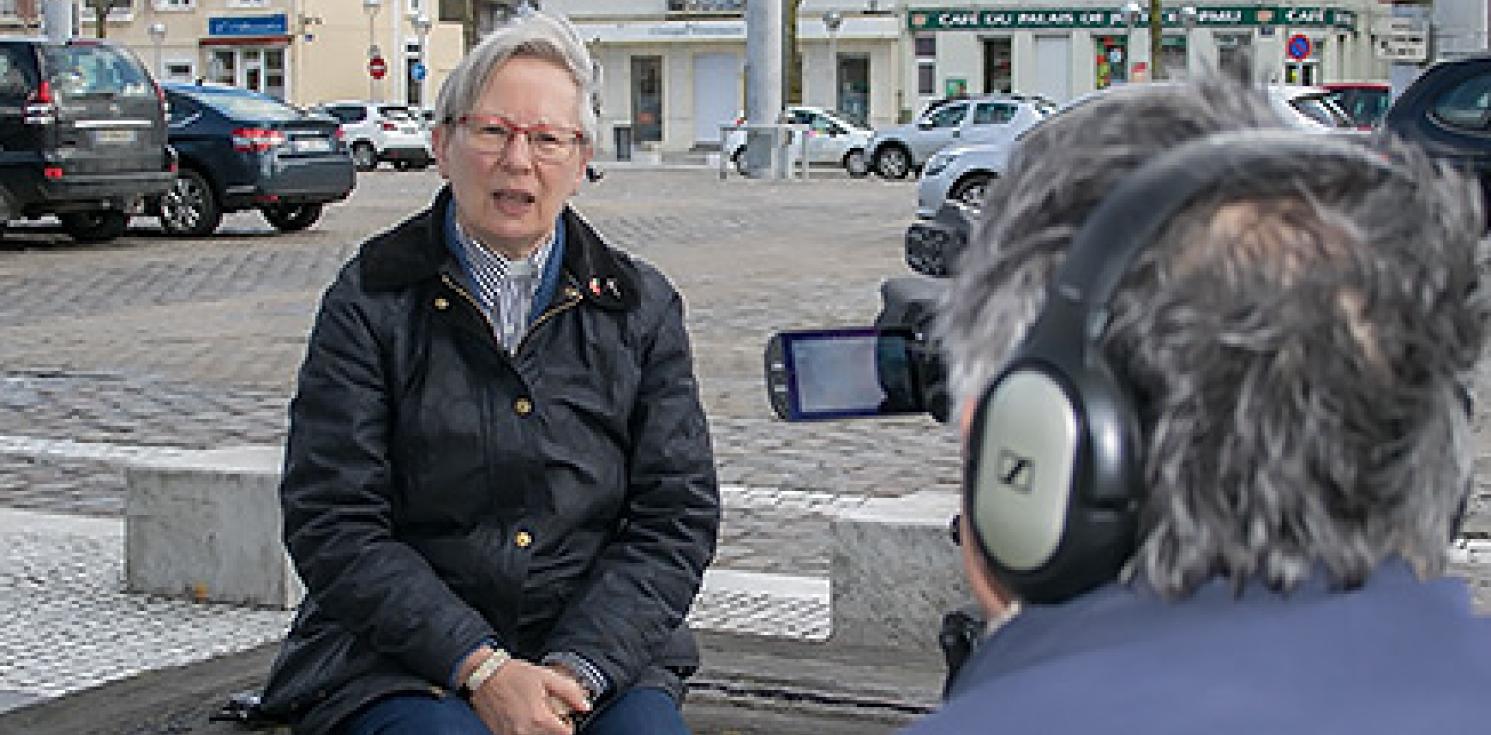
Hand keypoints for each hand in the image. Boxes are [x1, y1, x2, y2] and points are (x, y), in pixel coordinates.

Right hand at [469, 658, 590, 734]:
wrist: (484, 676)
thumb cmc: (514, 674)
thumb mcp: (546, 677)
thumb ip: (570, 692)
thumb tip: (586, 706)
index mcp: (540, 718)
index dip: (568, 726)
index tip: (563, 718)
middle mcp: (525, 732)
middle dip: (554, 730)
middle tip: (550, 717)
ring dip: (540, 732)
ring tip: (536, 718)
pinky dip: (526, 732)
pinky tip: (524, 720)